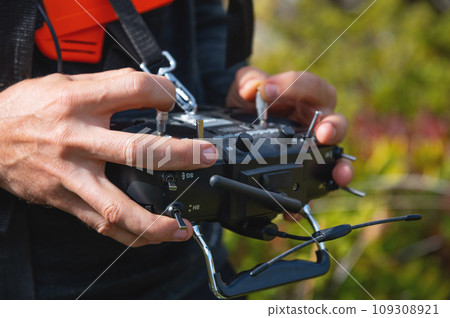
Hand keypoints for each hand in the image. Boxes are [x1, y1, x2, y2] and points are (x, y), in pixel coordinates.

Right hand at [0, 68, 216, 245]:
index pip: (135, 89)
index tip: (175, 101)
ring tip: (183, 228)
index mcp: (80, 102)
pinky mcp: (65, 199)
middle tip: (206, 157)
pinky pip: (101, 224)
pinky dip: (130, 235)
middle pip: (139, 151)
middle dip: (180, 156)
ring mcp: (72, 175)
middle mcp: (78, 140)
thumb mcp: (66, 84)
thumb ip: (109, 85)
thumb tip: (152, 90)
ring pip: (120, 206)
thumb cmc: (28, 108)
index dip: (164, 93)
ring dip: (156, 222)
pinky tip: (152, 237)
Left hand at [226, 66, 353, 220]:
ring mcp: (313, 148)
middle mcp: (316, 122)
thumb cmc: (253, 101)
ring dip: (339, 166)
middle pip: (336, 123)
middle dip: (333, 129)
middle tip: (323, 134)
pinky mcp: (304, 171)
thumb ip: (248, 80)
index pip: (310, 87)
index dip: (292, 87)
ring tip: (338, 173)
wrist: (238, 122)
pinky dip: (308, 198)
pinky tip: (296, 209)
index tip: (268, 91)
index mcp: (306, 96)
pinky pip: (312, 186)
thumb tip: (253, 89)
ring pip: (335, 157)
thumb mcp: (247, 87)